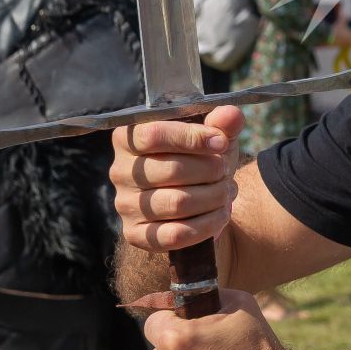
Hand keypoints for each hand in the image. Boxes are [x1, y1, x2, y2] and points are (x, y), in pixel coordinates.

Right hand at [110, 105, 243, 254]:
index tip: (221, 143)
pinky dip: (207, 225)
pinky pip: (174, 235)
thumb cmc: (201, 159)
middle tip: (226, 171)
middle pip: (171, 170)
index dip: (192, 138)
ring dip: (214, 197)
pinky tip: (221, 214)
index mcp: (129, 138)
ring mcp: (125, 205)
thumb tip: (230, 114)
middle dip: (211, 170)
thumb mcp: (214, 136)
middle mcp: (120, 171)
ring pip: (177, 203)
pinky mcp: (135, 234)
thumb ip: (223, 122)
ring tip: (227, 191)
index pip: (153, 135)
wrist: (197, 198)